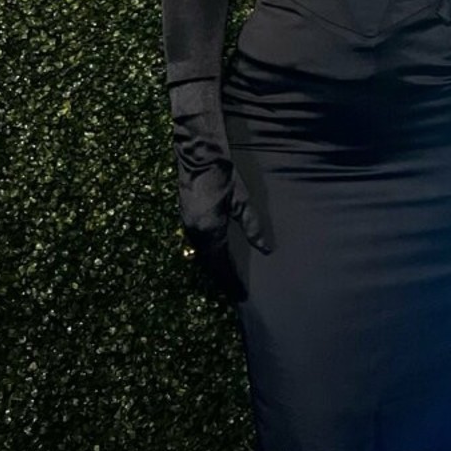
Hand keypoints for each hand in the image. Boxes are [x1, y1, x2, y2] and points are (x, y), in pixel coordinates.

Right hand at [179, 161, 270, 302]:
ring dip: (213, 267)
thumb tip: (266, 249)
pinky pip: (196, 244)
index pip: (221, 264)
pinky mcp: (185, 217)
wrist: (200, 155)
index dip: (230, 280)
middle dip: (221, 277)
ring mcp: (188, 225)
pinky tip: (215, 256)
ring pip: (201, 254)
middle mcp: (195, 232)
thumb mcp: (243, 202)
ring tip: (226, 278)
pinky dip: (207, 254)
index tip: (240, 294)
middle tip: (234, 291)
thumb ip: (253, 226)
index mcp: (209, 231)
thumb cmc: (225, 176)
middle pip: (209, 263)